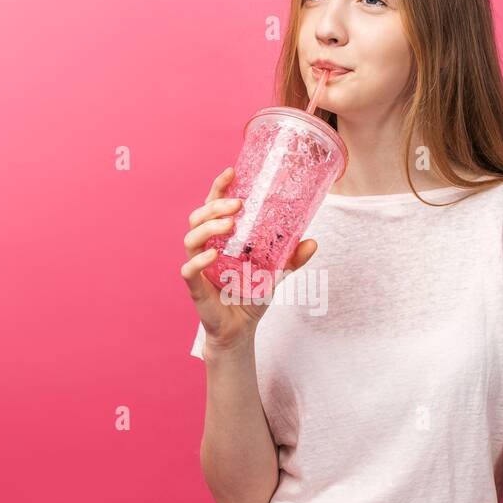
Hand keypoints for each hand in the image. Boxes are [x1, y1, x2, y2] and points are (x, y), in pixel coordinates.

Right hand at [180, 166, 317, 350]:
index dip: (218, 187)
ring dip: (208, 227)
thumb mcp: (276, 273)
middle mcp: (205, 248)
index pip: (213, 206)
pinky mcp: (195, 287)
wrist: (241, 330)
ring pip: (191, 238)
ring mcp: (198, 267)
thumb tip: (313, 241)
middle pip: (198, 216)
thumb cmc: (251, 296)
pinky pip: (189, 269)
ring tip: (229, 226)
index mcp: (220, 239)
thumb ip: (292, 258)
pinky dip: (199, 260)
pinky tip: (214, 255)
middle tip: (238, 205)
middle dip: (215, 206)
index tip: (231, 171)